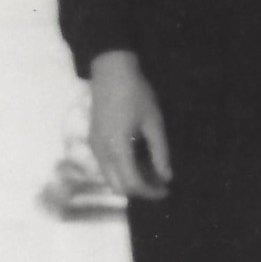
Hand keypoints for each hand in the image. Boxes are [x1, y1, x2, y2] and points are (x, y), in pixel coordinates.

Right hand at [86, 51, 172, 198]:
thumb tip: (166, 177)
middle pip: (118, 187)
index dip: (151, 192)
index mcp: (117, 149)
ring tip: (151, 172)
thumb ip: (160, 152)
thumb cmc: (135, 93)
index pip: (132, 184)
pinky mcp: (93, 139)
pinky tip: (138, 159)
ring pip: (110, 177)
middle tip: (160, 184)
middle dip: (140, 191)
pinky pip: (106, 166)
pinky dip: (121, 170)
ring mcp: (94, 146)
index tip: (166, 190)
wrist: (110, 69)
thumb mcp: (153, 122)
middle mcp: (101, 152)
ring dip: (129, 181)